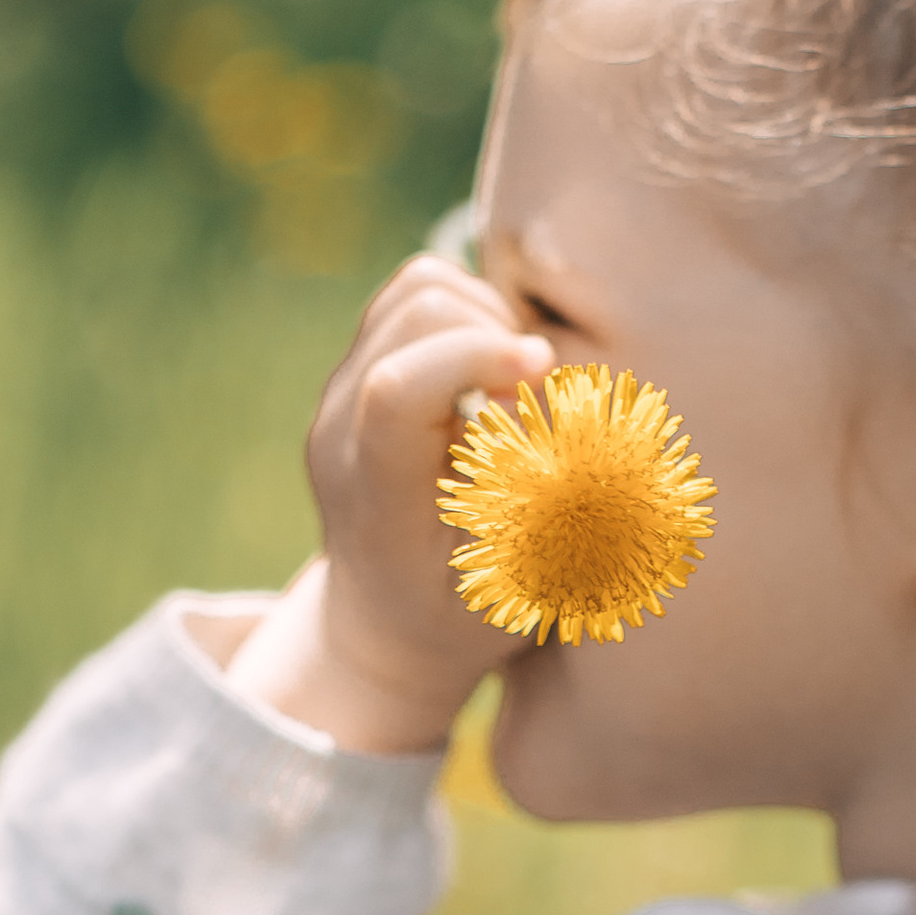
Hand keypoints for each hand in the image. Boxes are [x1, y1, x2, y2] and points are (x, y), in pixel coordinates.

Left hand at [228, 253, 552, 751]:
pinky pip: (410, 296)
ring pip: (416, 289)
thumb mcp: (511, 591)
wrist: (381, 625)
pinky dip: (465, 313)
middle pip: (418, 315)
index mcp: (378, 499)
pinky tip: (489, 372)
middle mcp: (342, 434)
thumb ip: (541, 512)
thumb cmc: (460, 618)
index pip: (396, 390)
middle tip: (534, 396)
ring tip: (514, 381)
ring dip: (483, 317)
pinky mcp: (352, 371)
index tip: (544, 372)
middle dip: (496, 336)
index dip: (477, 357)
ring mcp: (338, 396)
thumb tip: (577, 426)